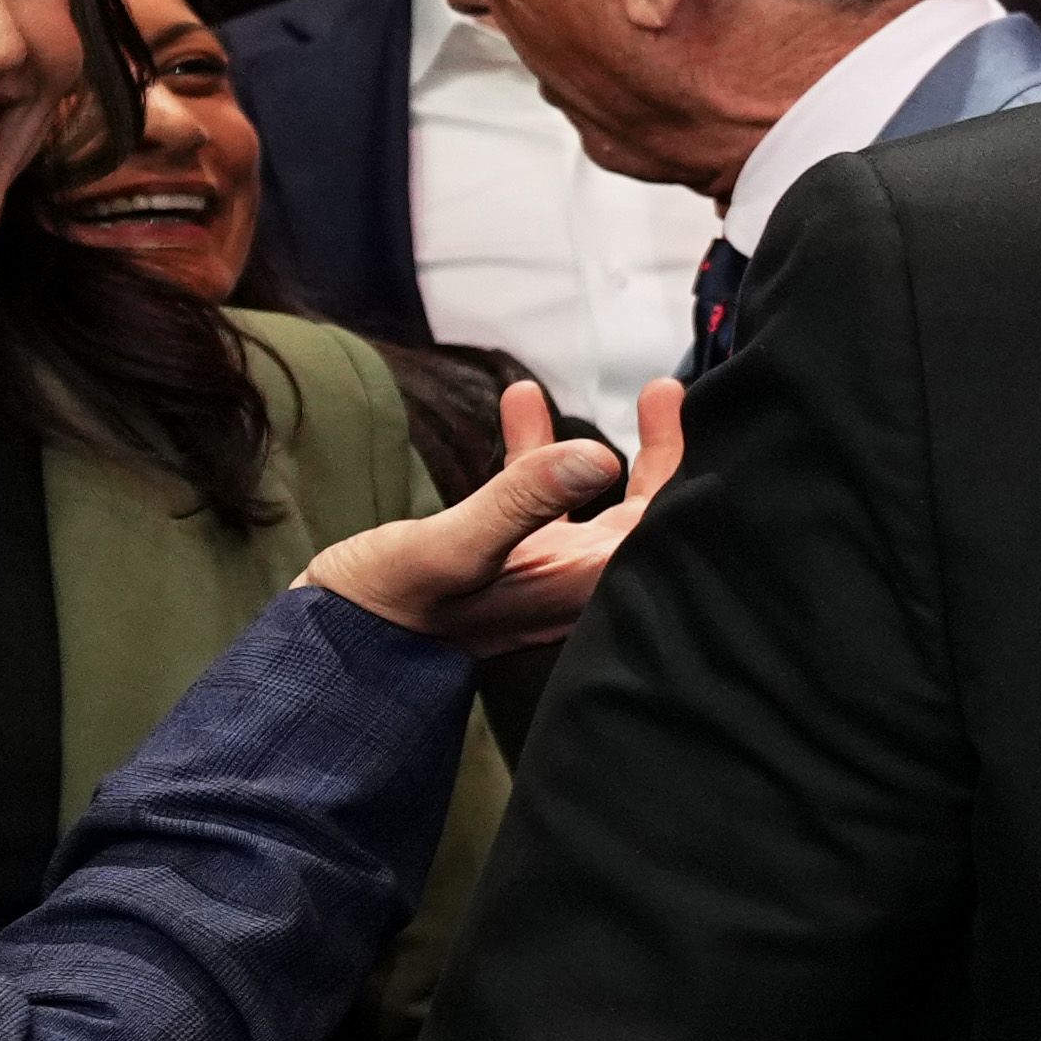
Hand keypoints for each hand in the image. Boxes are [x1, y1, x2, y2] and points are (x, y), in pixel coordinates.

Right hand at [302, 381, 674, 655]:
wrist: (325, 648)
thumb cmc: (383, 609)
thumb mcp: (451, 546)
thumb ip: (522, 500)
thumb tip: (601, 457)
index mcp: (576, 589)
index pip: (665, 540)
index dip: (697, 487)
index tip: (715, 430)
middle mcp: (572, 584)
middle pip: (651, 521)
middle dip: (677, 460)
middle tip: (676, 395)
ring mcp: (541, 572)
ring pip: (602, 503)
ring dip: (622, 448)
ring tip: (652, 392)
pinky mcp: (503, 559)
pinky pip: (535, 497)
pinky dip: (537, 450)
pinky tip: (522, 396)